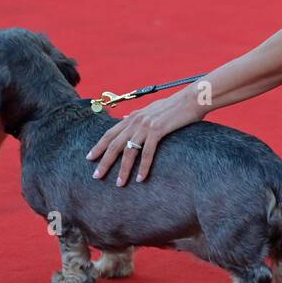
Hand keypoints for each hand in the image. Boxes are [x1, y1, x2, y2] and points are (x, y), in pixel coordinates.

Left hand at [86, 88, 204, 185]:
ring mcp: (146, 125)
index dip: (99, 146)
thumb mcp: (152, 108)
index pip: (110, 133)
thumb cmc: (175, 106)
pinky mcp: (158, 130)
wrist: (192, 99)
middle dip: (104, 161)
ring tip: (119, 183)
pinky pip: (147, 153)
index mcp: (133, 116)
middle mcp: (136, 121)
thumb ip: (138, 115)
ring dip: (122, 169)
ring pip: (129, 151)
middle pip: (114, 144)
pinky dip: (143, 167)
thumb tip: (125, 119)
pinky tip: (140, 178)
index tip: (90, 158)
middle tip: (96, 176)